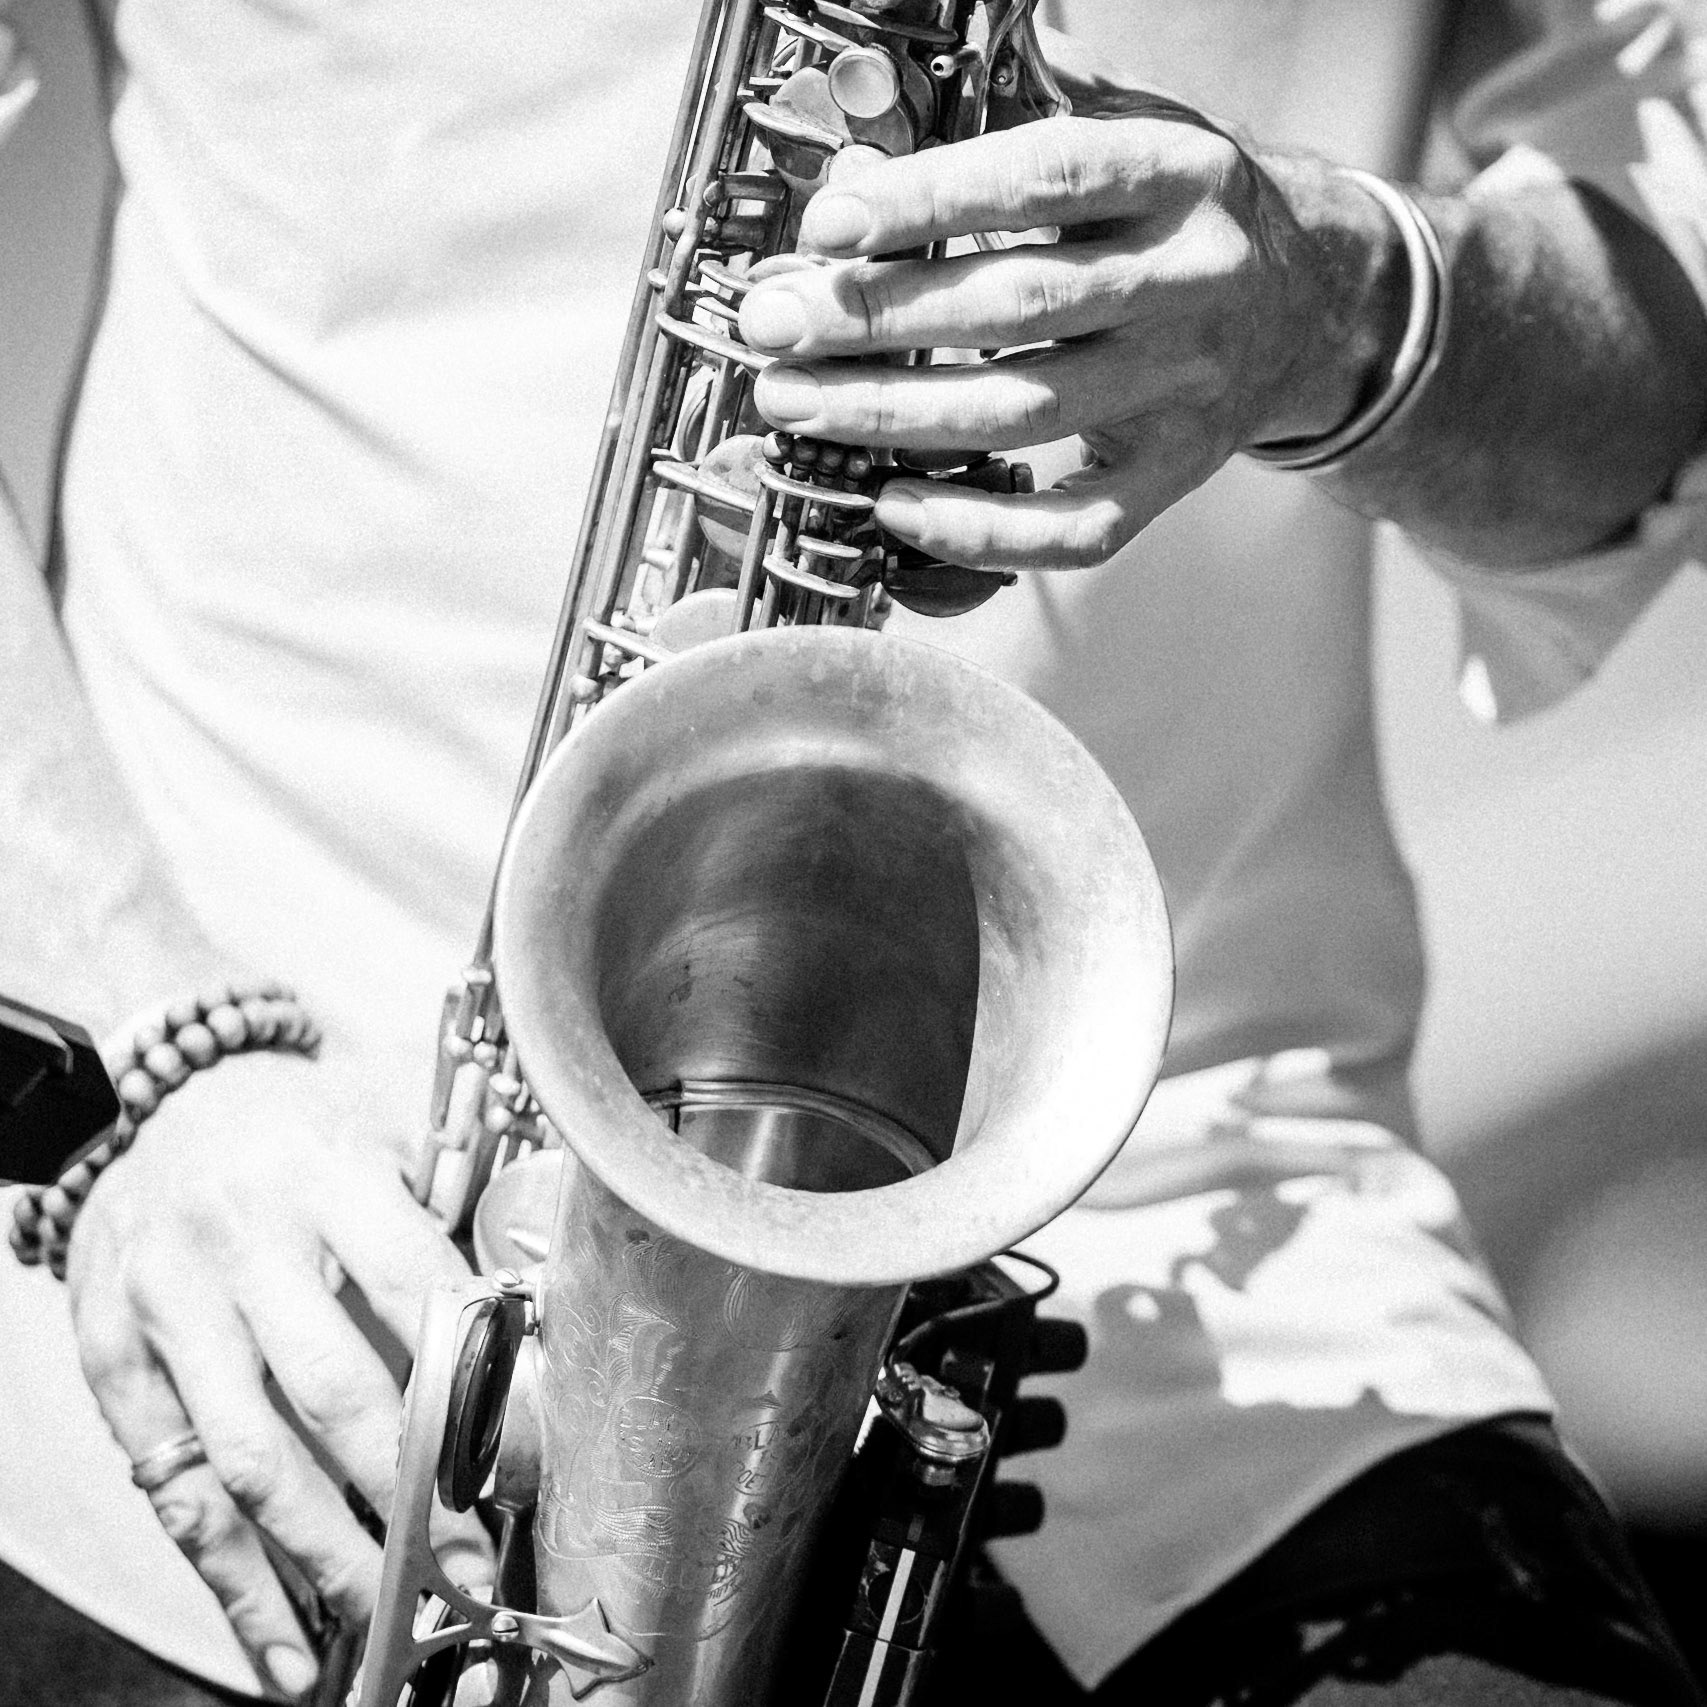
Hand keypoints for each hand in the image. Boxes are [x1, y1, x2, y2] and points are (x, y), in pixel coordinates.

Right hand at [65, 1050, 487, 1699]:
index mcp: (328, 1174)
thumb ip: (438, 1229)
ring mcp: (167, 1305)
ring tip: (386, 1615)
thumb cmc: (295, 1133)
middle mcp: (241, 1241)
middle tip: (464, 1564)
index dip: (469, 1380)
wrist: (156, 1103)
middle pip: (333, 1388)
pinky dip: (230, 1575)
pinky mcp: (112, 1360)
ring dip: (323, 1556)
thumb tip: (523, 1337)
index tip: (513, 1454)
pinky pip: (175, 1486)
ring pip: (250, 1458)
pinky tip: (281, 1636)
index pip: (415, 1285)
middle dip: (406, 1491)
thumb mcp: (380, 1142)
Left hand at [739, 115, 1372, 569]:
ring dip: (890, 415)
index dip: (930, 203)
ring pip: (1024, 414)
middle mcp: (1190, 282)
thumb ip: (1038, 110)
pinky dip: (979, 529)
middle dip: (874, 319)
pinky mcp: (1173, 475)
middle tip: (771, 327)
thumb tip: (895, 105)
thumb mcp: (1141, 125)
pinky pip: (1074, 527)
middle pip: (1014, 307)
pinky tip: (892, 505)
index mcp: (1179, 174)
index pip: (1044, 180)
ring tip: (793, 402)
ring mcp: (1185, 391)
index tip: (827, 224)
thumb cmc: (1185, 210)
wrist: (1314, 303)